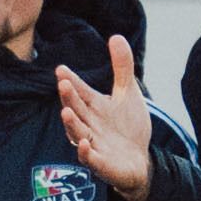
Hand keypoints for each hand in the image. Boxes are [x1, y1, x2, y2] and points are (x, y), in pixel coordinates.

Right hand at [54, 36, 153, 200]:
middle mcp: (89, 124)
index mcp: (94, 107)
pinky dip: (86, 153)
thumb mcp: (128, 94)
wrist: (138, 162)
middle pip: (76, 109)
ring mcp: (94, 145)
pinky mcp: (101, 164)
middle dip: (69, 98)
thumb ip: (122, 67)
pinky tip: (85, 143)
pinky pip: (91, 159)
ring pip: (78, 133)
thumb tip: (116, 36)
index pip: (80, 91)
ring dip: (71, 123)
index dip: (72, 81)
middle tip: (63, 84)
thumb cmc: (128, 127)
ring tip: (66, 112)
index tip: (61, 69)